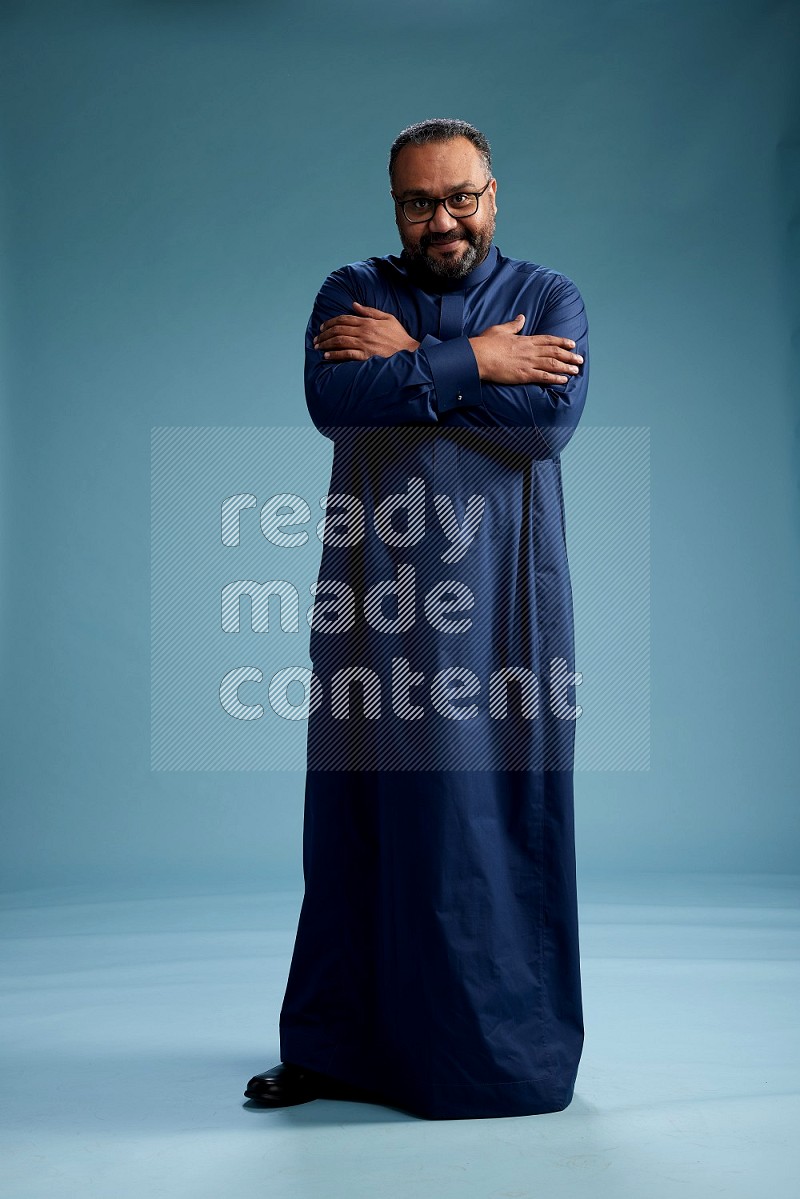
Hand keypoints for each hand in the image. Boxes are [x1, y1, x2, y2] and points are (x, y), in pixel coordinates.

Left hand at [313, 302, 419, 361]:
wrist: (409, 352)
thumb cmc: (399, 336)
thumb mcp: (387, 318)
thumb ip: (369, 311)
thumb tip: (354, 304)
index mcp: (368, 322)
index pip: (344, 319)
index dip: (331, 322)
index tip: (322, 326)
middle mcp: (364, 332)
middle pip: (339, 329)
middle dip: (325, 333)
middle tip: (316, 338)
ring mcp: (364, 344)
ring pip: (340, 341)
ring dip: (326, 343)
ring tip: (318, 346)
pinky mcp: (366, 357)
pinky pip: (346, 354)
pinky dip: (335, 354)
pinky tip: (327, 356)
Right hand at [469, 314, 583, 384]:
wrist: (478, 357)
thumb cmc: (487, 343)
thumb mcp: (501, 330)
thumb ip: (514, 325)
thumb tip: (521, 317)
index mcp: (525, 339)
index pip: (549, 340)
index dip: (562, 342)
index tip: (572, 344)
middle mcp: (530, 350)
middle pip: (555, 352)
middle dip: (569, 356)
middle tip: (580, 360)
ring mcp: (528, 363)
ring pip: (552, 364)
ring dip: (566, 367)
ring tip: (576, 370)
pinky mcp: (524, 375)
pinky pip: (543, 377)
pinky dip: (555, 378)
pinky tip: (563, 380)